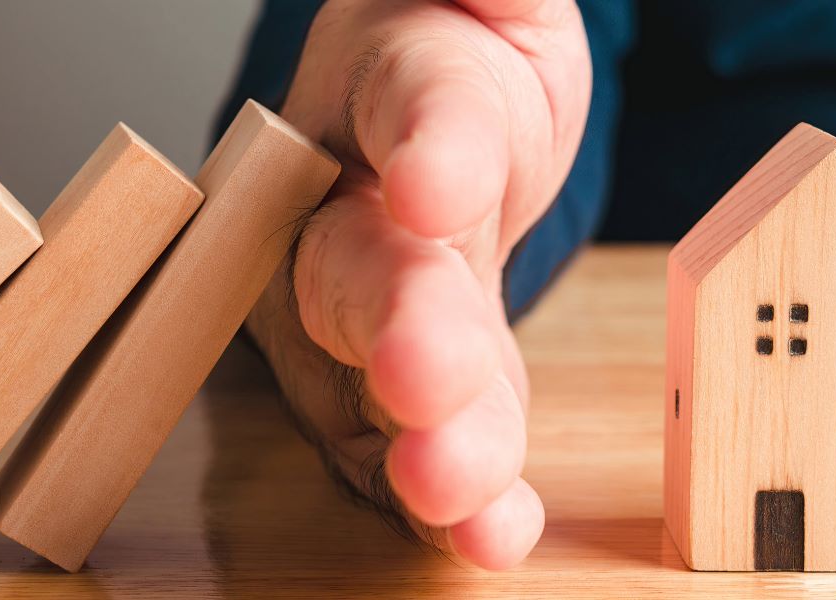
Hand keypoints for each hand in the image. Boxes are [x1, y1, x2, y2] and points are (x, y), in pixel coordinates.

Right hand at [243, 0, 589, 569]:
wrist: (439, 116)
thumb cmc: (463, 47)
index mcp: (387, 75)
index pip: (409, 103)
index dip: (426, 150)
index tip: (436, 186)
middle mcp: (345, 198)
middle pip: (357, 265)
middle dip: (398, 328)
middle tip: (427, 378)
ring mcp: (358, 303)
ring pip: (370, 377)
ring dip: (418, 439)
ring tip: (460, 492)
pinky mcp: (397, 380)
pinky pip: (409, 441)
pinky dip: (449, 494)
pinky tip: (490, 531)